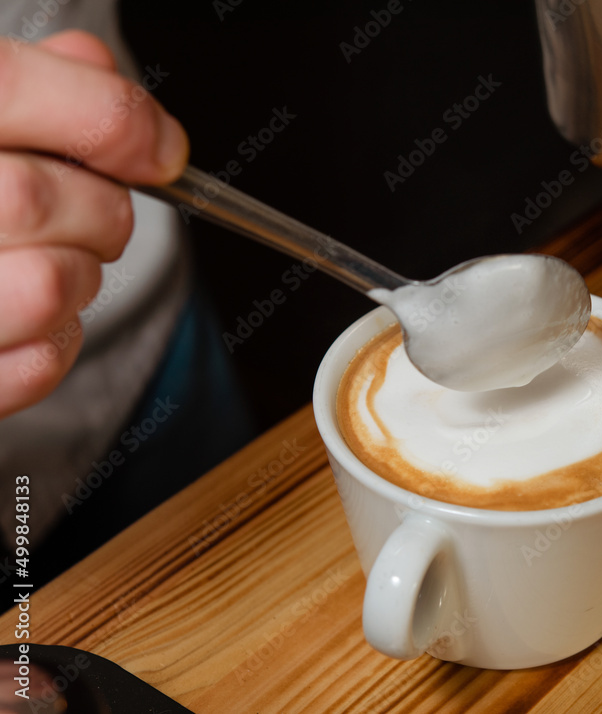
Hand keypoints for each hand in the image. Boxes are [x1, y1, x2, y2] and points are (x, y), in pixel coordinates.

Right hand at [0, 31, 188, 418]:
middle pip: (32, 197)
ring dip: (85, 277)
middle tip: (103, 216)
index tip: (162, 149)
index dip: (106, 115)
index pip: (3, 86)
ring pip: (46, 287)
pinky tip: (36, 318)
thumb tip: (94, 66)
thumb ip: (32, 81)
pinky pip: (37, 363)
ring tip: (63, 265)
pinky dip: (62, 339)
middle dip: (104, 210)